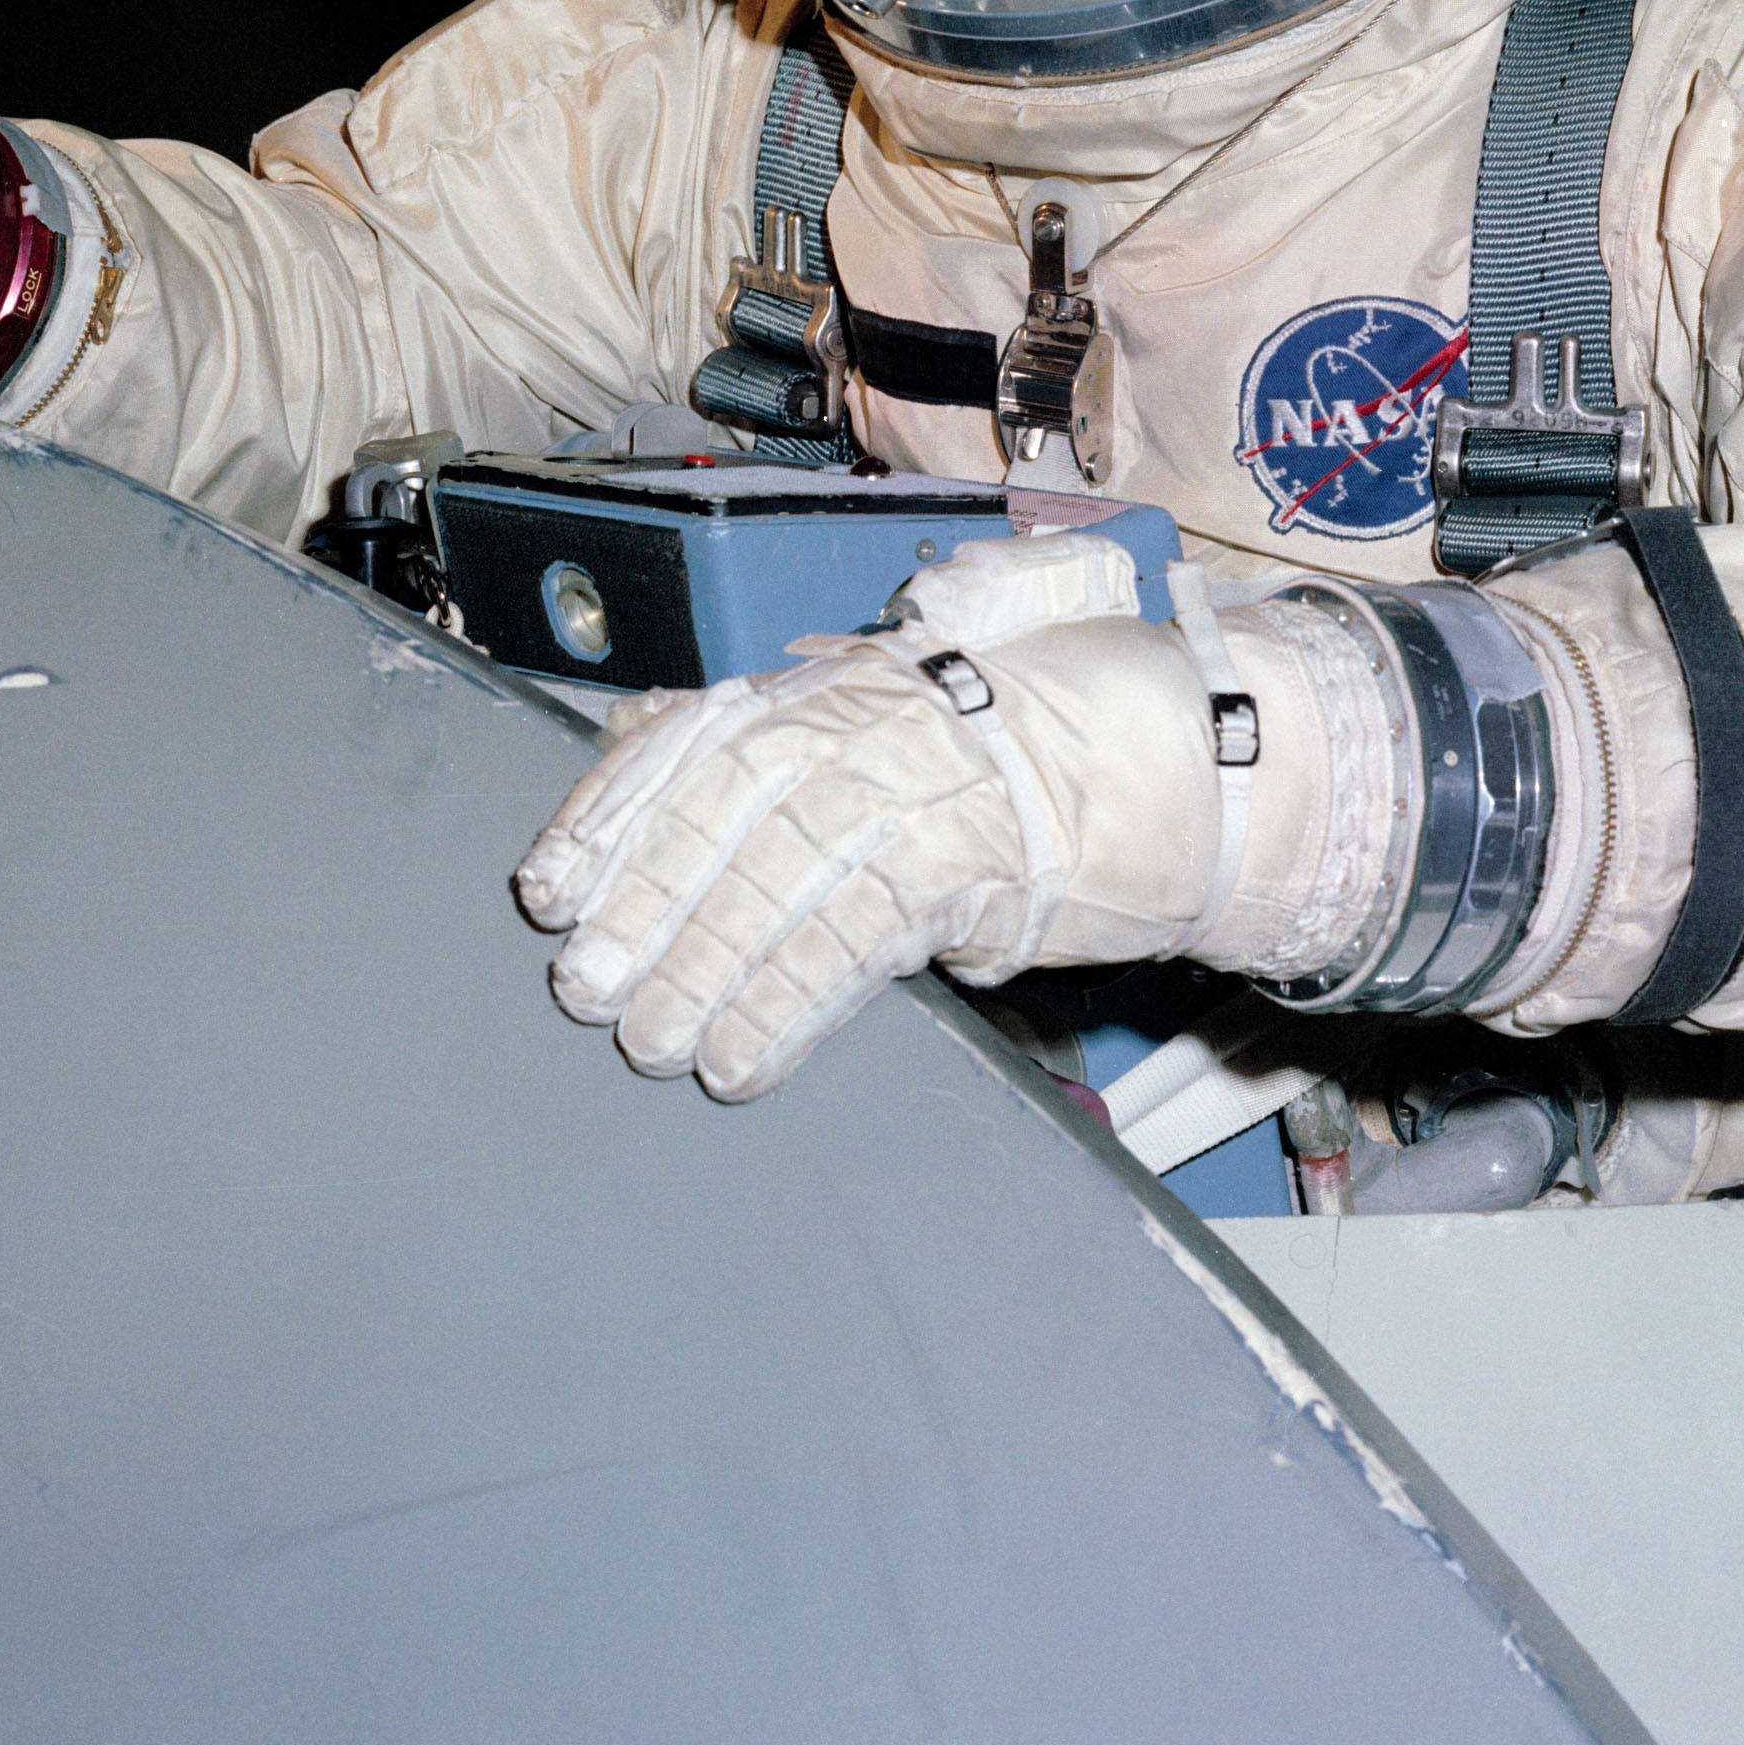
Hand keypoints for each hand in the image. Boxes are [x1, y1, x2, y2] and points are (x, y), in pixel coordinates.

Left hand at [517, 535, 1317, 1100]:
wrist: (1196, 750)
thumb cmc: (1046, 735)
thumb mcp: (905, 715)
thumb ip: (795, 739)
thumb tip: (659, 753)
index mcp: (837, 685)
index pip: (693, 737)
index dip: (612, 812)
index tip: (547, 884)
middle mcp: (867, 717)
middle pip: (721, 806)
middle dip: (643, 899)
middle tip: (581, 983)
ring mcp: (922, 783)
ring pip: (778, 873)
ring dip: (702, 967)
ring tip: (649, 1042)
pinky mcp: (978, 860)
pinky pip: (856, 935)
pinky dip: (787, 1002)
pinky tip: (739, 1060)